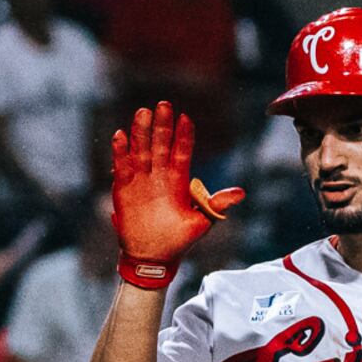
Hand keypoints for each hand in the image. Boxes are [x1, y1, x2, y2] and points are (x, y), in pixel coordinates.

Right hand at [109, 102, 242, 287]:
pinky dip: (120, 151)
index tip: (185, 118)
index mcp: (179, 180)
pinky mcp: (124, 187)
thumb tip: (241, 193)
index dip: (184, 135)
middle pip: (161, 144)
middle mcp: (160, 175)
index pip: (182, 151)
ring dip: (141, 131)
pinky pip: (122, 165)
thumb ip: (217, 204)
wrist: (154, 257)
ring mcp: (142, 179)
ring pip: (141, 149)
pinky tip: (120, 135)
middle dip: (162, 125)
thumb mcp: (203, 221)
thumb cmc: (179, 239)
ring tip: (143, 112)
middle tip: (164, 104)